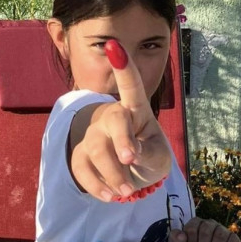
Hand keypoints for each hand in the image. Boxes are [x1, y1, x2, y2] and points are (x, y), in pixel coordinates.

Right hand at [70, 40, 172, 201]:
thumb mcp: (159, 158)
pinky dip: (97, 185)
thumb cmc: (150, 158)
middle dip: (122, 142)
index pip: (131, 87)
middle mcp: (113, 117)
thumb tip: (130, 154)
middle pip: (113, 120)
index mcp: (137, 111)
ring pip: (96, 147)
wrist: (134, 177)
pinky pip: (81, 167)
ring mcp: (94, 134)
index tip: (114, 46)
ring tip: (127, 189)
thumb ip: (148, 154)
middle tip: (132, 161)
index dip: (123, 68)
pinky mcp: (81, 154)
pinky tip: (110, 195)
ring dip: (114, 172)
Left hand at [168, 217, 240, 241]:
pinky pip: (232, 239)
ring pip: (219, 233)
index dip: (191, 237)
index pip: (193, 225)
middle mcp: (210, 225)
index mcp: (196, 224)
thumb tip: (181, 237)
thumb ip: (175, 239)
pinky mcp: (233, 239)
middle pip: (206, 228)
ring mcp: (222, 231)